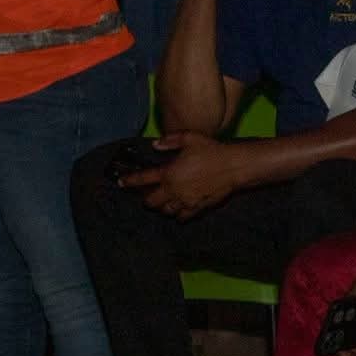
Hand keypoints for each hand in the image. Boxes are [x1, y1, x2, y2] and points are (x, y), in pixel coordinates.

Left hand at [120, 132, 245, 218]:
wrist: (234, 166)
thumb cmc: (212, 150)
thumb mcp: (189, 138)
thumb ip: (169, 140)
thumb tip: (155, 145)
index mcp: (168, 173)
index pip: (142, 180)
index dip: (129, 181)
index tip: (121, 182)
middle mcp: (174, 190)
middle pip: (151, 202)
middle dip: (146, 199)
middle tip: (147, 194)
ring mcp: (186, 201)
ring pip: (166, 211)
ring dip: (163, 206)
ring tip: (165, 200)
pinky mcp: (198, 208)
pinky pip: (183, 217)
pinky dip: (179, 214)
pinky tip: (180, 209)